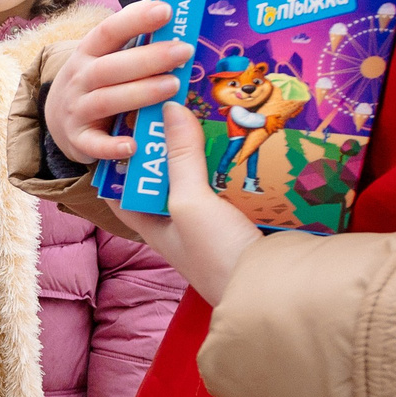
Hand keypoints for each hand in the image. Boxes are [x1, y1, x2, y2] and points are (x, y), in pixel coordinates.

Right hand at [44, 0, 192, 166]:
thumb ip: (129, 34)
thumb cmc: (96, 81)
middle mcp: (80, 79)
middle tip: (183, 51)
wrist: (59, 119)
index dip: (136, 19)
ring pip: (106, 101)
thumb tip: (162, 1)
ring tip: (173, 86)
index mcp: (88, 53)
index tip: (166, 10)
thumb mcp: (104, 55)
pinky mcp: (80, 140)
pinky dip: (112, 147)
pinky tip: (135, 145)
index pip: (109, 31)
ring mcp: (77, 110)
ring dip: (140, 93)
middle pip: (110, 67)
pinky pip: (95, 145)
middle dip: (148, 58)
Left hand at [119, 102, 261, 305]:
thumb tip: (169, 108)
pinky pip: (234, 185)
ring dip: (206, 151)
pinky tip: (245, 141)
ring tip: (209, 112)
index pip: (122, 189)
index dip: (119, 159)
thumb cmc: (218, 255)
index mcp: (153, 226)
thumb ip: (180, 157)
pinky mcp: (244, 220)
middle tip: (174, 106)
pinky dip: (237, 164)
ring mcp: (213, 223)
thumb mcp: (190, 202)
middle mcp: (180, 225)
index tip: (124, 124)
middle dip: (170, 146)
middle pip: (165, 178)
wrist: (276, 290)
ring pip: (202, 179)